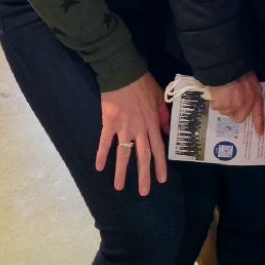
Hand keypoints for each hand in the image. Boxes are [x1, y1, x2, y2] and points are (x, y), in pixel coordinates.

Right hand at [96, 72, 168, 195]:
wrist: (122, 72)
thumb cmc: (143, 82)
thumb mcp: (160, 97)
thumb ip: (163, 115)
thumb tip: (166, 130)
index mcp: (152, 123)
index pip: (158, 148)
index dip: (160, 165)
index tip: (162, 180)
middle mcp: (139, 129)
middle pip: (143, 156)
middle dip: (143, 175)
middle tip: (144, 192)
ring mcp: (123, 127)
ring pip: (124, 153)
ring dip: (121, 171)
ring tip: (119, 187)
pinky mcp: (109, 123)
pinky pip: (105, 142)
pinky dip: (102, 154)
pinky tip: (99, 167)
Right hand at [208, 72, 264, 135]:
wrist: (226, 65)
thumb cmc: (239, 69)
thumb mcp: (251, 79)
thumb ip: (251, 91)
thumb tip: (247, 101)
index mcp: (255, 95)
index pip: (258, 112)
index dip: (259, 123)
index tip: (260, 133)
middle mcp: (245, 104)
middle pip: (239, 117)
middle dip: (234, 112)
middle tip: (230, 101)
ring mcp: (233, 106)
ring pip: (226, 112)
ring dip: (223, 105)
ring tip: (223, 92)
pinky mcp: (222, 105)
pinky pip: (217, 107)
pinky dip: (215, 101)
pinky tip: (216, 92)